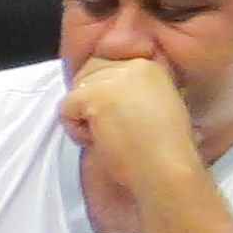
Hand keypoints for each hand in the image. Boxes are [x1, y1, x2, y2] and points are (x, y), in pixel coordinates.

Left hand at [59, 56, 200, 206]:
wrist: (167, 168)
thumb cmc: (160, 149)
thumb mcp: (154, 105)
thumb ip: (128, 90)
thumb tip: (94, 90)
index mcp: (149, 65)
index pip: (105, 65)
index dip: (102, 95)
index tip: (122, 119)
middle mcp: (134, 64)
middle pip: (86, 74)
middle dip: (90, 103)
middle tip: (116, 129)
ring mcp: (115, 77)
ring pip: (75, 91)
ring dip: (84, 118)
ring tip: (112, 135)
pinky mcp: (96, 94)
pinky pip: (65, 108)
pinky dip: (76, 130)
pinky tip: (102, 140)